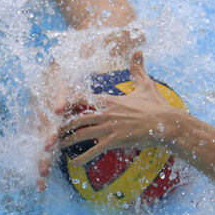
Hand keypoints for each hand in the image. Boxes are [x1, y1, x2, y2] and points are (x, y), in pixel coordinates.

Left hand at [52, 50, 181, 169]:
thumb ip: (138, 68)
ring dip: (66, 141)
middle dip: (61, 125)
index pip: (81, 98)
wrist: (166, 123)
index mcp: (109, 99)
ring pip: (80, 133)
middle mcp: (105, 112)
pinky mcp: (114, 141)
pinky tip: (75, 164)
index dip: (67, 103)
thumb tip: (138, 50)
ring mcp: (108, 127)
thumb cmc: (156, 105)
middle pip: (75, 117)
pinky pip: (94, 150)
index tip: (56, 108)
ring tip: (55, 147)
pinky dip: (83, 157)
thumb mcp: (146, 84)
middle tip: (49, 130)